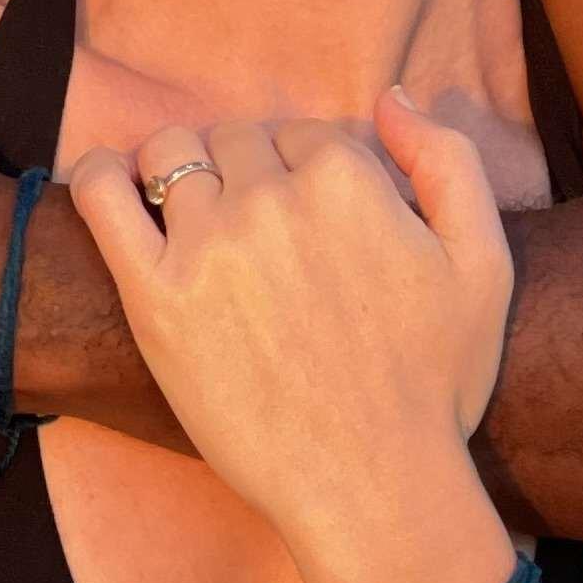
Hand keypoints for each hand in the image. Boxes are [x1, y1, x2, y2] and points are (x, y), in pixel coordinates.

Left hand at [70, 93, 511, 544]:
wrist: (373, 484)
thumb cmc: (434, 385)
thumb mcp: (484, 261)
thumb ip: (447, 160)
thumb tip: (391, 98)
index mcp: (347, 178)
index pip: (302, 133)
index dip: (305, 172)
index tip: (308, 222)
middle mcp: (271, 197)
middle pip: (235, 139)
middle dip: (244, 170)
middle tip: (256, 235)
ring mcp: (206, 245)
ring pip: (170, 156)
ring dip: (178, 172)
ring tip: (191, 220)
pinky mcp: (153, 297)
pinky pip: (101, 198)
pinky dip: (98, 177)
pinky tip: (110, 185)